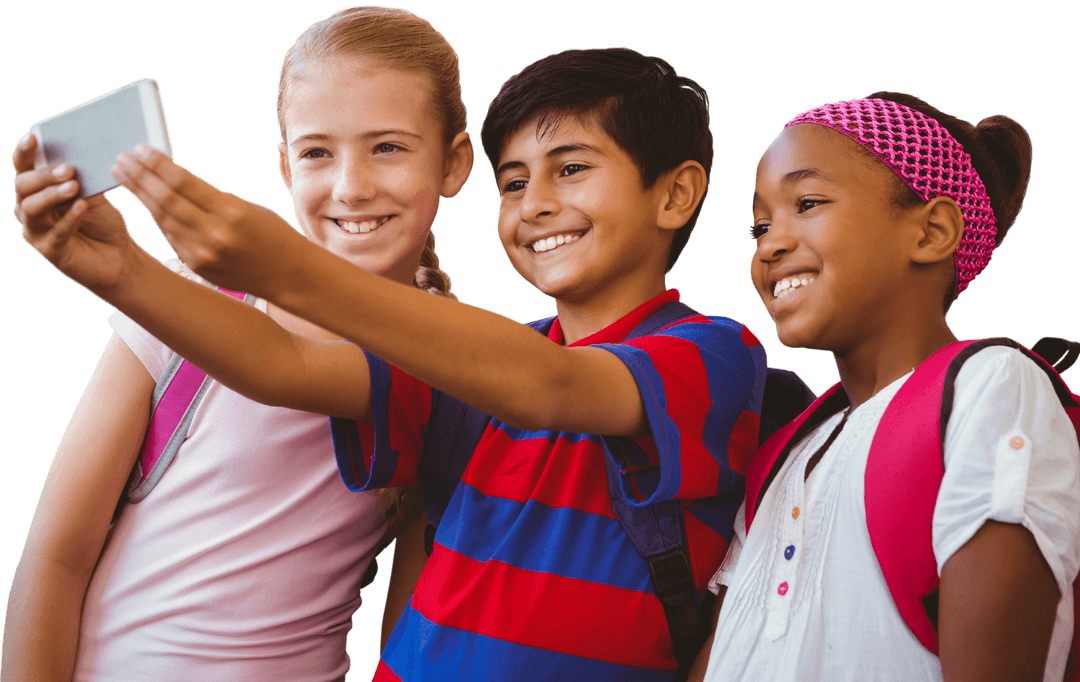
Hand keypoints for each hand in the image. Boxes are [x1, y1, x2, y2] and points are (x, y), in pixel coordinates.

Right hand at [13, 132, 132, 292]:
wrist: (119, 255)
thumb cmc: (103, 220)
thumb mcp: (96, 193)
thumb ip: (87, 176)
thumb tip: (92, 150)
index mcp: (36, 188)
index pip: (23, 166)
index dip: (24, 151)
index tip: (33, 137)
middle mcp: (28, 208)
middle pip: (23, 185)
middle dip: (44, 175)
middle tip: (68, 169)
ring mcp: (35, 230)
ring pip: (33, 208)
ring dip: (52, 195)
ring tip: (74, 186)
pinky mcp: (49, 251)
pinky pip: (56, 232)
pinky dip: (69, 219)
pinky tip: (81, 207)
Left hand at [112, 145, 303, 297]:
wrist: (289, 275)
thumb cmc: (273, 234)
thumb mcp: (249, 208)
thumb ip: (212, 199)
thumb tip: (174, 182)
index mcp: (232, 212)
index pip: (184, 183)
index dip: (158, 164)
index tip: (140, 149)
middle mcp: (215, 234)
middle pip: (166, 199)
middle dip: (140, 177)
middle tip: (122, 159)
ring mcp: (203, 253)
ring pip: (161, 218)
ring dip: (139, 194)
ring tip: (122, 176)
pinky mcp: (197, 266)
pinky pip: (170, 237)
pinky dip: (155, 216)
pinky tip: (143, 200)